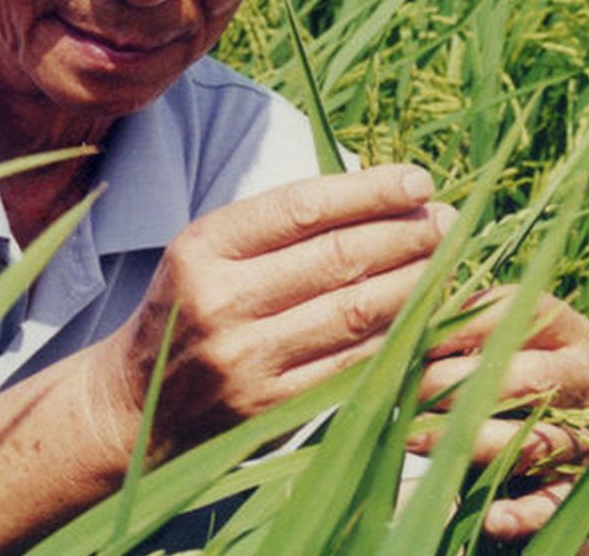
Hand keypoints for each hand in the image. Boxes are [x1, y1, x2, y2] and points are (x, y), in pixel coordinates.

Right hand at [96, 164, 455, 460]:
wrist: (141, 402)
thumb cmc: (193, 307)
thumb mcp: (211, 251)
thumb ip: (279, 226)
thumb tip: (377, 196)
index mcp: (204, 247)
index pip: (302, 207)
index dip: (370, 191)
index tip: (419, 183)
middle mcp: (222, 300)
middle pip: (338, 257)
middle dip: (405, 235)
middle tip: (447, 223)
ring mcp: (247, 359)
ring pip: (356, 311)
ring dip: (415, 282)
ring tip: (445, 262)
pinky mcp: (272, 406)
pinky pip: (353, 363)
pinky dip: (397, 336)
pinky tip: (423, 315)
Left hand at [412, 286, 588, 541]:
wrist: (499, 433)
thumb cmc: (472, 367)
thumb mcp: (466, 337)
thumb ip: (449, 319)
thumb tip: (417, 310)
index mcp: (561, 326)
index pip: (520, 315)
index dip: (464, 327)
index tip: (419, 339)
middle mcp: (583, 376)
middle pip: (529, 378)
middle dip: (460, 384)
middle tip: (409, 389)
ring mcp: (585, 431)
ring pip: (536, 439)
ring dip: (472, 441)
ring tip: (414, 437)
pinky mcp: (574, 483)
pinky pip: (554, 501)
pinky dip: (524, 512)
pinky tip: (491, 518)